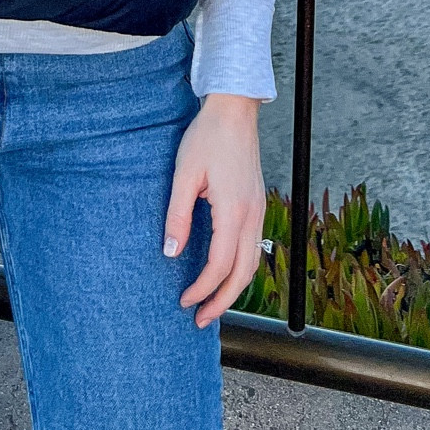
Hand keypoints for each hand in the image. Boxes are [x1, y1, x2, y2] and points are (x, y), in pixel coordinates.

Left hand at [163, 92, 265, 328]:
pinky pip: (254, 246)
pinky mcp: (258, 203)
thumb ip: (177, 216)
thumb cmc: (207, 136)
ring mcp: (259, 210)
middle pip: (243, 273)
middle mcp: (253, 215)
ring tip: (213, 302)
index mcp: (234, 211)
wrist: (234, 110)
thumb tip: (170, 252)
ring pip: (253, 262)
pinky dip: (241, 268)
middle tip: (200, 319)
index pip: (220, 265)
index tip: (184, 301)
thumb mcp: (184, 174)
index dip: (202, 289)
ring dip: (234, 287)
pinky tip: (226, 272)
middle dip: (223, 301)